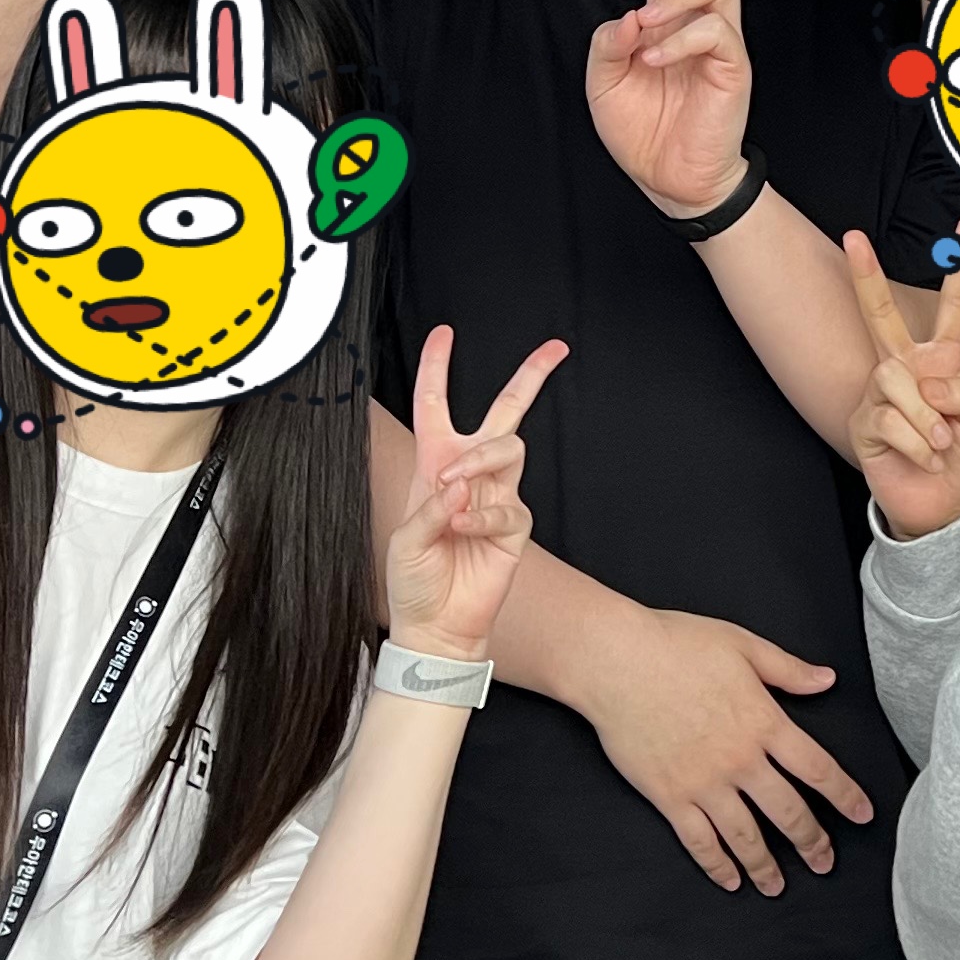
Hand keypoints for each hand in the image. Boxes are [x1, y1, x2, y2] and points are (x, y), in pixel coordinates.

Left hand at [387, 326, 563, 661]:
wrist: (437, 625)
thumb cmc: (414, 581)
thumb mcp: (404, 538)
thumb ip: (431, 507)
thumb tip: (462, 483)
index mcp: (434, 464)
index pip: (436, 406)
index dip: (438, 368)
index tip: (445, 334)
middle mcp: (469, 473)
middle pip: (506, 411)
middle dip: (531, 376)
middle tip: (555, 348)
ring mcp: (497, 496)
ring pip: (510, 447)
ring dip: (481, 458)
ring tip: (456, 487)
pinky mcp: (515, 526)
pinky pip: (508, 506)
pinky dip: (482, 515)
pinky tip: (464, 528)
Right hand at [573, 608, 877, 895]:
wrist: (616, 660)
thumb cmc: (677, 644)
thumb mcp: (742, 645)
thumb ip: (788, 669)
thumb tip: (827, 680)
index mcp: (764, 722)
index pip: (818, 769)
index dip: (845, 795)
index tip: (863, 815)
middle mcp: (741, 760)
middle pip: (789, 812)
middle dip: (812, 842)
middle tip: (824, 863)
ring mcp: (704, 783)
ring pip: (746, 837)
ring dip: (767, 866)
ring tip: (778, 886)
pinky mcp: (669, 797)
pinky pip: (699, 842)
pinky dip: (717, 866)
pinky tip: (729, 880)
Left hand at [585, 0, 761, 217]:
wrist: (671, 181)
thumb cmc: (643, 131)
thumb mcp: (603, 81)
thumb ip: (608, 41)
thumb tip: (631, 13)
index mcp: (665, 17)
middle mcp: (696, 19)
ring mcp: (719, 39)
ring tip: (649, 20)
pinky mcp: (733, 64)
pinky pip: (714, 30)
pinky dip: (679, 39)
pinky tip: (657, 58)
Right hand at [846, 224, 959, 536]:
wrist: (943, 505)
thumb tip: (929, 382)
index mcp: (943, 361)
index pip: (952, 308)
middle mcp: (906, 367)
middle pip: (880, 313)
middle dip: (867, 274)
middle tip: (852, 236)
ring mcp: (880, 393)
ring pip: (893, 378)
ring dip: (924, 418)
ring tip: (938, 444)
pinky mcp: (864, 422)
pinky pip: (888, 419)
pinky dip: (915, 443)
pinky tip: (922, 457)